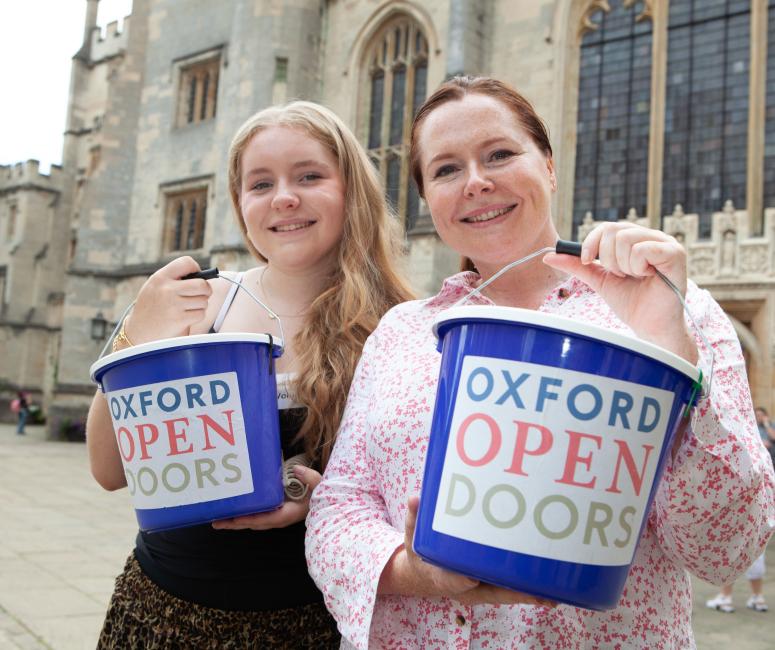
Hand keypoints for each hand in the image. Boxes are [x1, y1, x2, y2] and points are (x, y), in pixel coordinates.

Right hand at [126, 256, 212, 343]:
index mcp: (160, 277)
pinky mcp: (179, 319)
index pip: (186, 262)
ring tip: (189, 307)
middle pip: (202, 284)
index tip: (196, 277)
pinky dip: (197, 316)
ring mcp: (173, 305)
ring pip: (204, 300)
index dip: (196, 269)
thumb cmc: (152, 307)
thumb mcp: (155, 287)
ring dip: (201, 305)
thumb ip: (174, 279)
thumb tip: (204, 276)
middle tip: (202, 294)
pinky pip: (201, 313)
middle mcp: (167, 289)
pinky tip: (187, 317)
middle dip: (206, 290)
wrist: (139, 332)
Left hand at [211, 465, 321, 529]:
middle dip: (236, 523)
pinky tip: (235, 511)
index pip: (266, 519)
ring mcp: (278, 517)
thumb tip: (297, 471)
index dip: (250, 519)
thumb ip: (310, 478)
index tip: (234, 518)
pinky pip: (258, 516)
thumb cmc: (324, 494)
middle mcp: (281, 519)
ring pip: (254, 521)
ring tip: (219, 518)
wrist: (328, 502)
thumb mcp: (320, 485)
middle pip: (255, 523)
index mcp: (289, 513)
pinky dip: (245, 516)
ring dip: (237, 521)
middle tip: (216, 521)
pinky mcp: (276, 513)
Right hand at [383, 496, 552, 606]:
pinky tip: (549, 583)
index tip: (471, 576)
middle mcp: (466, 588)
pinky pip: (510, 586)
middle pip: (493, 592)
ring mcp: (480, 589)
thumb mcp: (413, 536)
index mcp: (443, 578)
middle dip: (517, 593)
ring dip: (530, 592)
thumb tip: (414, 497)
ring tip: (556, 591)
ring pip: (507, 592)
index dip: (463, 579)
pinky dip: (528, 586)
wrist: (423, 575)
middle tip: (541, 592)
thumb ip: (415, 518)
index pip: (454, 580)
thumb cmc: (420, 554)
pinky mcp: (490, 584)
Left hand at [543, 222, 697, 363]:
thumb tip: (548, 256)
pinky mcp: (675, 253)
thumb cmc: (630, 303)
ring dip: (622, 265)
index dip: (591, 243)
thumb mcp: (599, 280)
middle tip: (620, 275)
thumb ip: (577, 266)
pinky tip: (647, 277)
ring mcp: (666, 242)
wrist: (649, 326)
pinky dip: (637, 266)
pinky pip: (642, 248)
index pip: (606, 227)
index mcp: (635, 239)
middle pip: (613, 230)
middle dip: (607, 258)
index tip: (587, 260)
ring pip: (625, 239)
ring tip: (634, 277)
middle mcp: (651, 236)